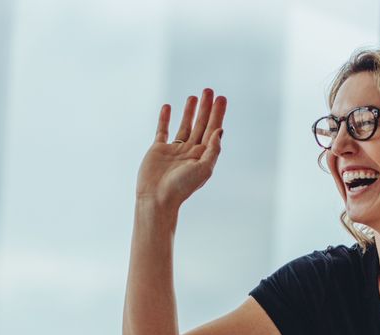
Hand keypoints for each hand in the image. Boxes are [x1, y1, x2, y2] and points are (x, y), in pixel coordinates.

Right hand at [136, 88, 226, 209]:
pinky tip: (168, 107)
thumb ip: (213, 149)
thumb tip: (220, 130)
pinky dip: (165, 119)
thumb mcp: (203, 169)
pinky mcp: (158, 150)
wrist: (157, 198)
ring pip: (184, 126)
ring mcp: (174, 150)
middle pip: (201, 125)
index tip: (221, 98)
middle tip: (208, 90)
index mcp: (203, 156)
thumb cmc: (182, 187)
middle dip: (206, 108)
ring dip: (189, 111)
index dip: (218, 114)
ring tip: (193, 96)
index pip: (213, 130)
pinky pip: (163, 131)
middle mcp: (190, 152)